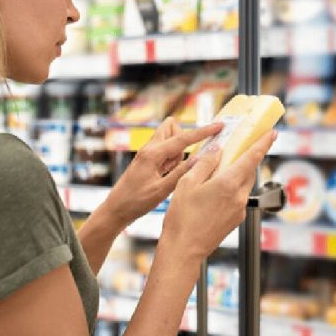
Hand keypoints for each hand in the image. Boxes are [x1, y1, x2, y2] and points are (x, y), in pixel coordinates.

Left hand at [101, 118, 222, 227]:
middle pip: (172, 127)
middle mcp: (149, 149)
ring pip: (169, 139)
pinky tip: (165, 176)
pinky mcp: (147, 160)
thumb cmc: (136, 202)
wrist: (115, 210)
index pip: (183, 138)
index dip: (203, 132)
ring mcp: (147, 153)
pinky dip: (171, 159)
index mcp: (153, 154)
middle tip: (180, 161)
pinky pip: (165, 151)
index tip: (219, 125)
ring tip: (169, 173)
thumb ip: (181, 173)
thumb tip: (200, 158)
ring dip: (177, 151)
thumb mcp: (161, 191)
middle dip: (184, 138)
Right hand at [158, 130, 277, 265]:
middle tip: (239, 147)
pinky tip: (216, 189)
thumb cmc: (182, 219)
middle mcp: (239, 197)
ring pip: (243, 184)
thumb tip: (217, 151)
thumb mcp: (187, 183)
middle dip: (247, 158)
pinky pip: (238, 197)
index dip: (263, 143)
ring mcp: (239, 210)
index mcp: (228, 184)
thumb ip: (205, 164)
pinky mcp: (235, 220)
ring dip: (237, 174)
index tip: (272, 133)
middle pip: (249, 171)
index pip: (252, 158)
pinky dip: (232, 188)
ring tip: (220, 170)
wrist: (183, 250)